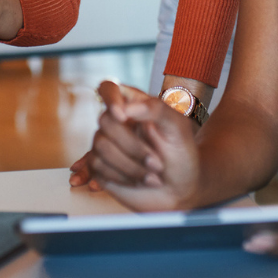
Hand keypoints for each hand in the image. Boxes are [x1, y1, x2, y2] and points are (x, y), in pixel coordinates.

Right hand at [71, 77, 209, 190]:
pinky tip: (138, 181)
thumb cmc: (181, 154)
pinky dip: (121, 177)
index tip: (122, 116)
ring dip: (130, 166)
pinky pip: (96, 166)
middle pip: (105, 121)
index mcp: (133, 105)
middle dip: (133, 147)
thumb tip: (125, 109)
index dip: (110, 98)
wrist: (180, 189)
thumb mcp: (178, 127)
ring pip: (101, 146)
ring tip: (152, 176)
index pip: (108, 88)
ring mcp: (106, 143)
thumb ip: (156, 109)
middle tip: (158, 164)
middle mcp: (116, 122)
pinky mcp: (100, 165)